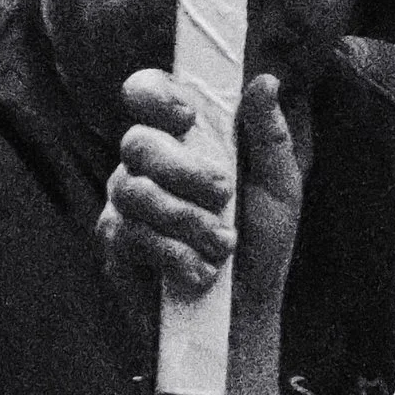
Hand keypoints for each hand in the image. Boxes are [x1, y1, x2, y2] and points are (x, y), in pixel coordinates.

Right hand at [98, 68, 305, 340]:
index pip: (146, 92)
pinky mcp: (115, 245)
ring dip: (187, 221)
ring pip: (134, 191)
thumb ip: (269, 135)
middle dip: (184, 170)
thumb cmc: (261, 245)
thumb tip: (266, 81)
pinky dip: (174, 254)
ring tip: (223, 246)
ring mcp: (122, 204)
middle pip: (138, 142)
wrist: (244, 314)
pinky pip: (131, 235)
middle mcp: (144, 164)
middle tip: (223, 194)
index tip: (188, 117)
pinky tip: (201, 272)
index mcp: (180, 138)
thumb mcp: (279, 188)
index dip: (156, 94)